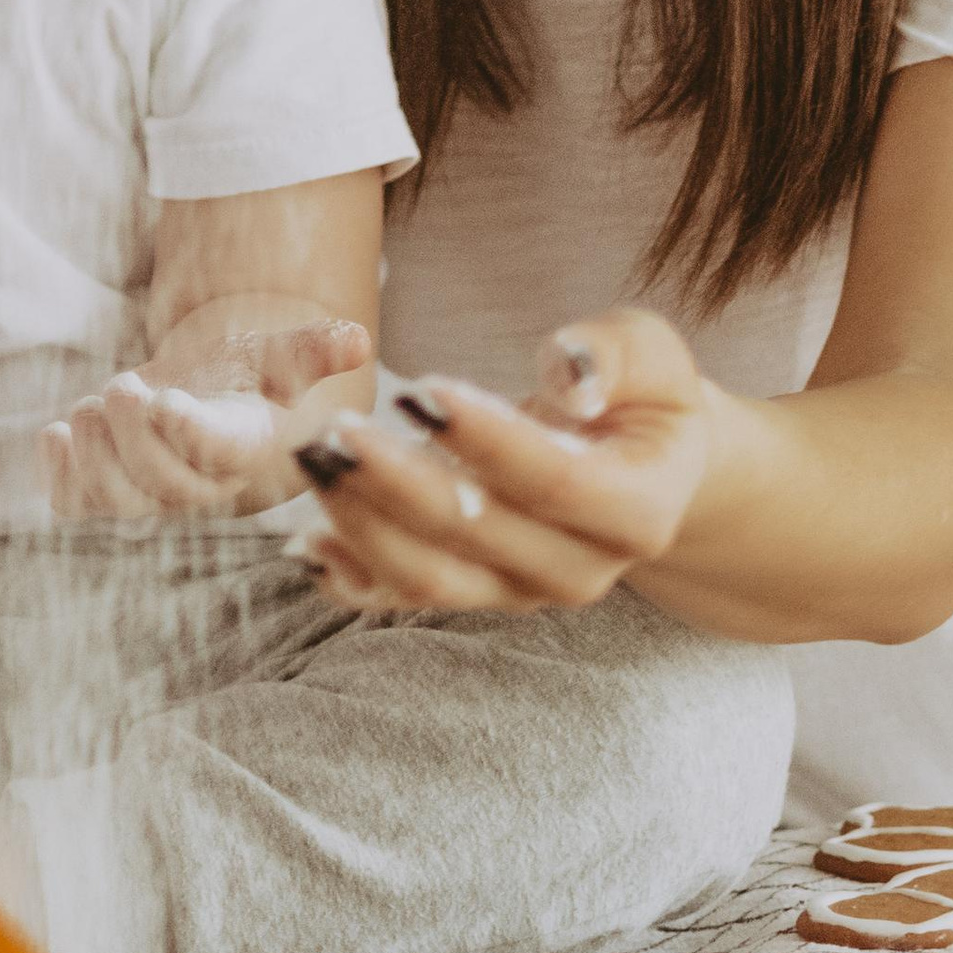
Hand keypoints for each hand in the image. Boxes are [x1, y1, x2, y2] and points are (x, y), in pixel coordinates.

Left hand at [43, 314, 371, 517]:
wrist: (192, 395)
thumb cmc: (234, 376)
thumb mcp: (271, 354)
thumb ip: (308, 350)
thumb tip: (357, 338)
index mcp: (239, 449)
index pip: (219, 456)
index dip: (189, 435)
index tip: (165, 400)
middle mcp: (194, 483)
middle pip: (161, 485)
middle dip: (133, 437)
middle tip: (119, 386)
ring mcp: (144, 494)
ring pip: (114, 501)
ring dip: (93, 456)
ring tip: (86, 408)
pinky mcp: (99, 493)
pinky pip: (72, 504)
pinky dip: (56, 474)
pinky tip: (52, 434)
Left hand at [295, 310, 717, 615]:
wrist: (638, 463)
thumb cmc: (636, 395)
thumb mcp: (649, 355)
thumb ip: (613, 354)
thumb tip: (569, 376)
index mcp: (638, 511)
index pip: (555, 483)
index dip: (485, 440)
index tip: (418, 387)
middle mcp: (581, 569)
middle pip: (477, 535)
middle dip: (396, 481)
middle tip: (335, 426)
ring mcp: (521, 593)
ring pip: (430, 576)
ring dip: (359, 523)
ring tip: (313, 460)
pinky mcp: (474, 594)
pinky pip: (400, 598)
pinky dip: (348, 573)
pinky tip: (303, 538)